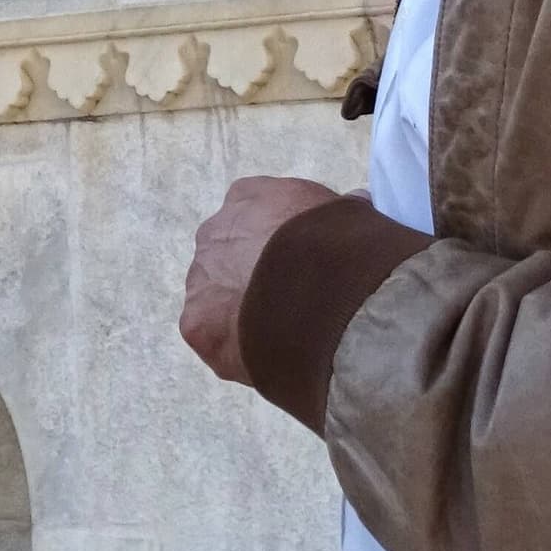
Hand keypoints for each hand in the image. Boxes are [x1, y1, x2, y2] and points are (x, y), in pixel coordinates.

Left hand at [179, 176, 343, 385]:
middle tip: (290, 300)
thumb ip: (343, 210)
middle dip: (256, 277)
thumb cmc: (341, 246)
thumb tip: (355, 203)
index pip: (257, 215)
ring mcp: (201, 277)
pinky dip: (238, 346)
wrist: (323, 293)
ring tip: (282, 332)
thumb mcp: (351, 214)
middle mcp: (214, 230)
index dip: (280, 241)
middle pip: (231, 257)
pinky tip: (267, 354)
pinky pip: (215, 337)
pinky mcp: (196, 322)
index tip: (301, 261)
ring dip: (243, 311)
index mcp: (248, 196)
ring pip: (219, 297)